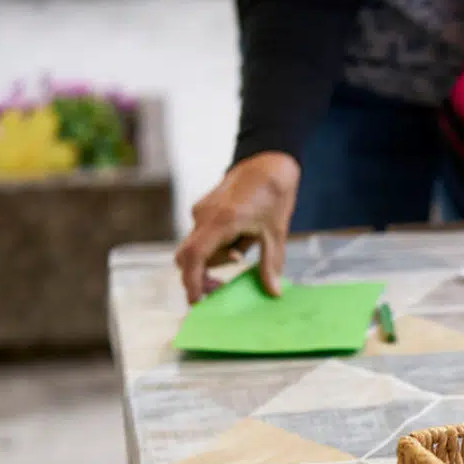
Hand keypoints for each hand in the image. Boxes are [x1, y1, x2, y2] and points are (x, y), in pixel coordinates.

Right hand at [176, 151, 299, 303]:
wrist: (268, 162)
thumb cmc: (273, 195)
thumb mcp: (276, 233)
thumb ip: (271, 264)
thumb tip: (273, 292)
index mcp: (221, 221)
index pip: (194, 257)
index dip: (192, 282)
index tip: (198, 301)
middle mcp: (203, 216)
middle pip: (187, 256)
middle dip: (199, 276)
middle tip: (220, 288)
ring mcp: (201, 211)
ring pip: (196, 247)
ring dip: (213, 260)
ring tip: (241, 254)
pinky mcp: (203, 209)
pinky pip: (202, 236)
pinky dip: (214, 247)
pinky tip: (237, 243)